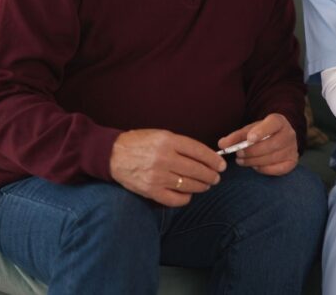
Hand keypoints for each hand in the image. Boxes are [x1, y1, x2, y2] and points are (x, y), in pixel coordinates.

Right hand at [109, 129, 225, 206]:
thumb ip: (182, 145)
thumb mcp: (162, 135)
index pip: (199, 152)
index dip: (213, 160)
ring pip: (189, 185)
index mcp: (168, 141)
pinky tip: (189, 194)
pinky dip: (186, 198)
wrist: (113, 154)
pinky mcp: (151, 191)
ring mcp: (157, 176)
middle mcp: (164, 159)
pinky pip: (175, 199)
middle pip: (197, 170)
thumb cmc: (140, 143)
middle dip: (211, 175)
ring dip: (202, 186)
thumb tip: (205, 157)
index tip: (221, 165)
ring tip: (205, 185)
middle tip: (216, 178)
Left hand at [218, 113, 297, 175]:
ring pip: (272, 157)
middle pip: (271, 144)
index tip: (249, 138)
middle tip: (238, 154)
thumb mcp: (248, 131)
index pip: (273, 124)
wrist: (278, 138)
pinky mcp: (292, 162)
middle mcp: (289, 134)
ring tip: (242, 161)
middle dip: (252, 151)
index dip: (261, 131)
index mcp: (279, 121)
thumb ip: (235, 137)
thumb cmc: (261, 134)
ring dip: (254, 161)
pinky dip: (263, 169)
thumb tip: (222, 145)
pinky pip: (277, 169)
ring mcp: (292, 148)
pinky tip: (255, 166)